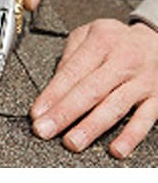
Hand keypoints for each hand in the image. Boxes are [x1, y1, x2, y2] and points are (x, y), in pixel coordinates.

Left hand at [31, 19, 157, 158]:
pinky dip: (130, 135)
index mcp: (101, 41)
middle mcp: (122, 60)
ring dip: (91, 127)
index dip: (53, 94)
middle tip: (45, 130)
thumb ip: (70, 55)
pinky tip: (115, 149)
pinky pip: (144, 119)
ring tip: (72, 142)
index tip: (37, 112)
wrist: (156, 38)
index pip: (72, 72)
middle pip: (90, 91)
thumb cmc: (115, 39)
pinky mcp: (157, 96)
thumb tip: (53, 85)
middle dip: (65, 113)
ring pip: (114, 106)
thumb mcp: (89, 33)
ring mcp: (141, 80)